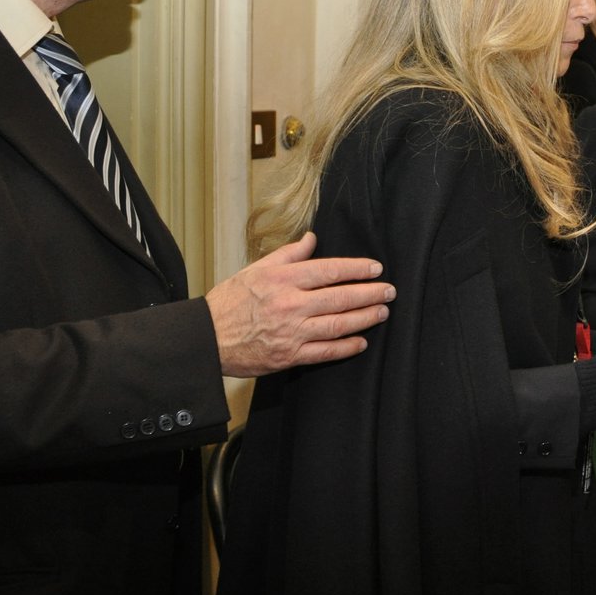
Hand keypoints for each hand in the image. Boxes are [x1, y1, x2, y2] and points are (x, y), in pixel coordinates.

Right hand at [206, 232, 394, 377]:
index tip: (376, 269)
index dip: (357, 269)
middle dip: (370, 293)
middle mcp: (290, 304)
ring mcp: (291, 332)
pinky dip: (347, 347)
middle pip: (340, 297)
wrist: (205, 338)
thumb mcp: (256, 270)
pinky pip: (325, 352)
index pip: (329, 270)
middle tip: (390, 291)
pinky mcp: (289, 355)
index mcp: (282, 279)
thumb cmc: (229, 302)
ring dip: (365, 318)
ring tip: (382, 312)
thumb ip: (288, 254)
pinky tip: (362, 341)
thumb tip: (311, 239)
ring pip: (338, 324)